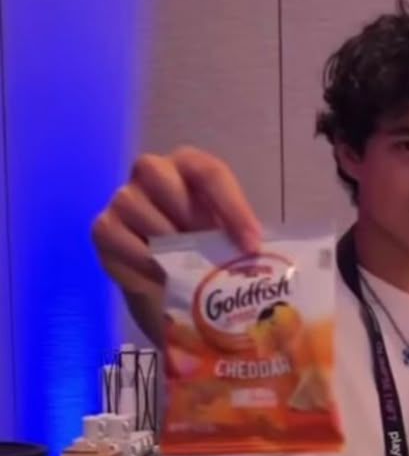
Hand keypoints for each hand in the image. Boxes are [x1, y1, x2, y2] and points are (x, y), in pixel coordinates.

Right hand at [91, 146, 261, 295]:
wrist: (169, 289)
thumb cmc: (203, 255)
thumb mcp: (227, 243)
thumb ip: (239, 238)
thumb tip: (256, 255)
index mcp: (188, 167)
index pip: (208, 172)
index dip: (232, 207)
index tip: (252, 244)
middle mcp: (150, 172)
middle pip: (159, 177)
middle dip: (188, 217)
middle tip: (211, 253)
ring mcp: (123, 198)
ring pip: (136, 206)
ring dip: (166, 242)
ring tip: (188, 269)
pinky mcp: (104, 228)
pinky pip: (119, 237)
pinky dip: (143, 259)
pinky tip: (163, 277)